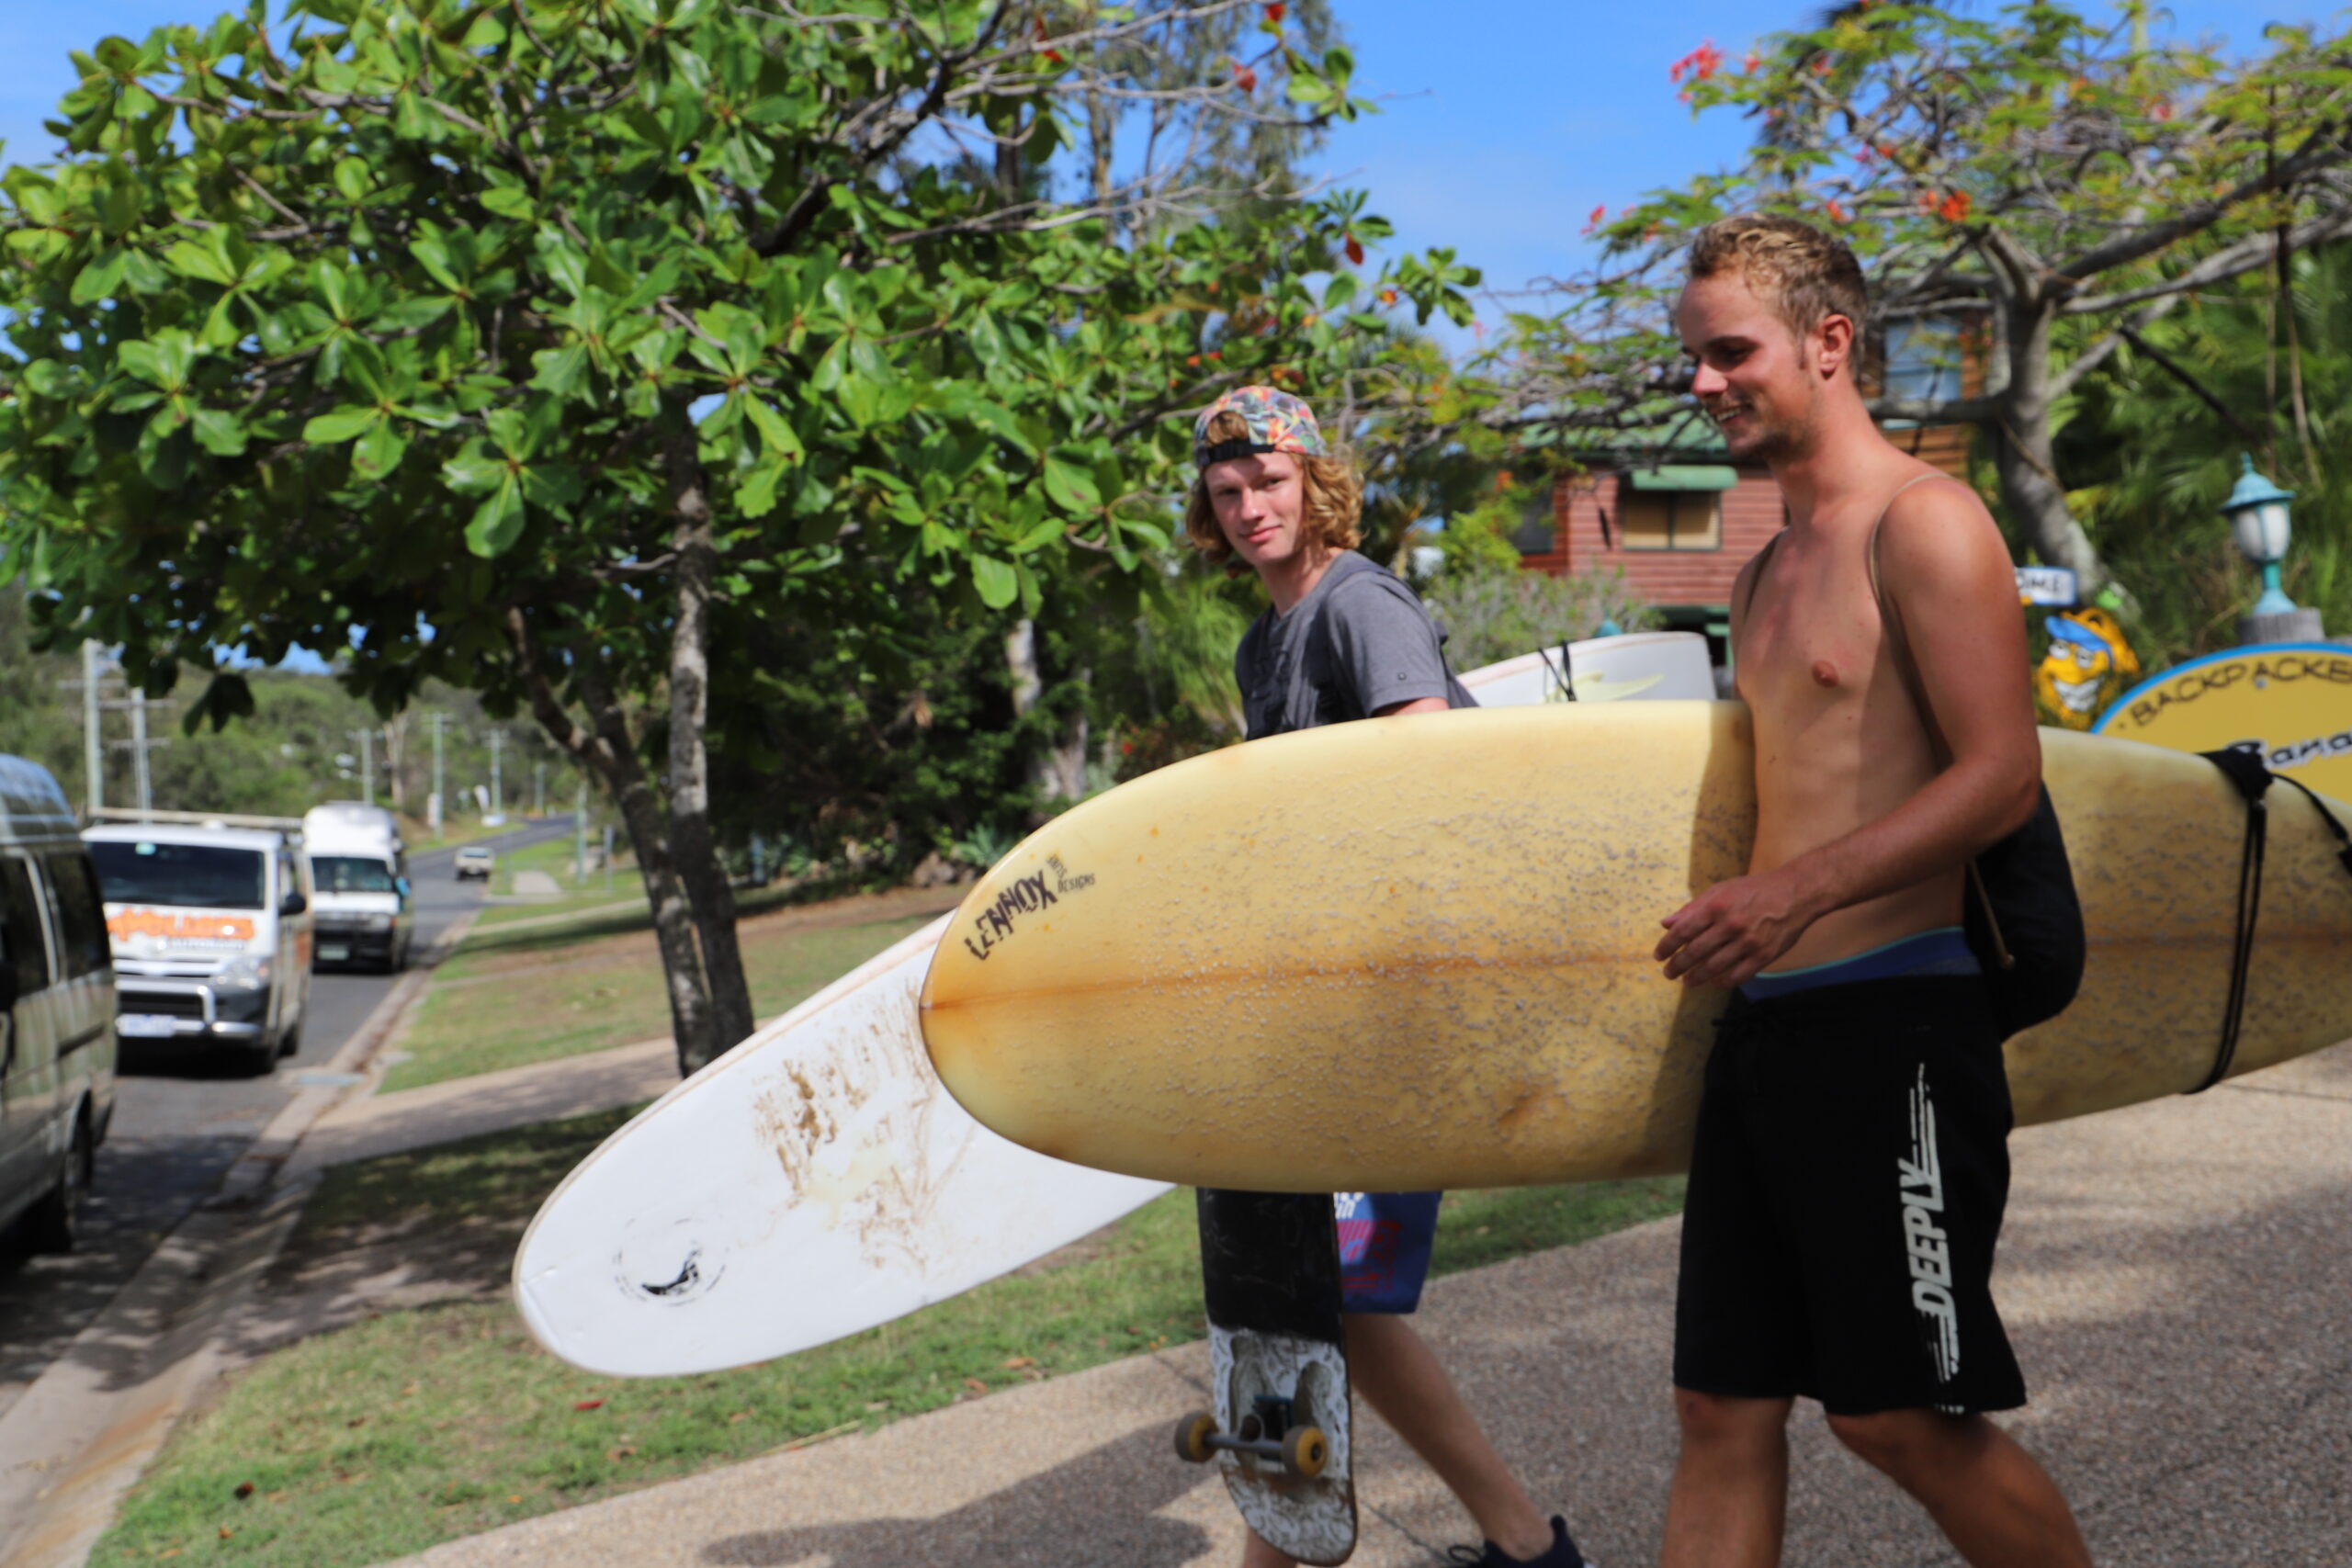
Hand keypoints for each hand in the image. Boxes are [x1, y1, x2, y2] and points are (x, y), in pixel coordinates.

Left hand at [1655, 868, 1816, 989]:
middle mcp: (1731, 925)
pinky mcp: (1764, 955)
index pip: (1683, 931)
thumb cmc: (1753, 890)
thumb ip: (1692, 908)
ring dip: (1696, 977)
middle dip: (1677, 966)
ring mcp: (1748, 942)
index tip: (1658, 956)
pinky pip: (1738, 976)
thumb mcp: (1720, 890)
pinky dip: (1722, 982)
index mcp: (1717, 906)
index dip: (1667, 945)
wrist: (1795, 893)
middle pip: (1695, 952)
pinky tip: (1713, 982)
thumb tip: (1666, 923)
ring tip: (1687, 981)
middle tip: (1668, 974)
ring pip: (1714, 967)